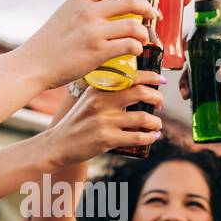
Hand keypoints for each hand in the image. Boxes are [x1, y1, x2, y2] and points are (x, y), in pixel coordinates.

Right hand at [14, 0, 156, 89]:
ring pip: (133, 25)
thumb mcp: (65, 15)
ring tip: (144, 38)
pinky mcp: (97, 52)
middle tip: (154, 15)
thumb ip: (85, 8)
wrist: (34, 64)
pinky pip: (128, 45)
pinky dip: (137, 47)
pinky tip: (135, 50)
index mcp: (80, 0)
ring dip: (144, 32)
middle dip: (148, 7)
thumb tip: (106, 6)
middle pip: (129, 1)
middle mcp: (88, 12)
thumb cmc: (48, 44)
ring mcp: (93, 32)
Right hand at [40, 69, 164, 166]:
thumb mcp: (88, 99)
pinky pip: (137, 137)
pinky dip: (150, 137)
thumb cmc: (77, 122)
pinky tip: (153, 137)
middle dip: (157, 98)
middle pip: (141, 92)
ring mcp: (105, 121)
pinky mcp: (107, 139)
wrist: (58, 144)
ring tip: (157, 125)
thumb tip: (136, 86)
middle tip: (160, 104)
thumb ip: (107, 91)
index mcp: (99, 88)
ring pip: (143, 118)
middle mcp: (102, 102)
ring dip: (156, 122)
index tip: (162, 80)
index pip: (131, 76)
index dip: (152, 77)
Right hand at [179, 46, 220, 120]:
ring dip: (186, 84)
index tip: (183, 51)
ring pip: (193, 77)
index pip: (205, 42)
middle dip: (185, 71)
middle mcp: (217, 63)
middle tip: (186, 85)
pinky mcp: (213, 93)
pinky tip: (189, 100)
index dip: (191, 43)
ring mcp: (213, 78)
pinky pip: (198, 91)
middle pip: (194, 62)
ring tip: (187, 95)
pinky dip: (191, 95)